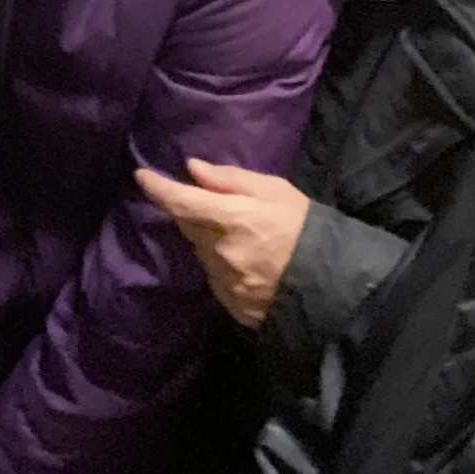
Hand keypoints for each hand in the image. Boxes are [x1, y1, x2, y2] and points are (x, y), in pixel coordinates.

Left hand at [134, 158, 312, 329]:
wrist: (332, 286)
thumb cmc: (306, 228)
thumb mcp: (275, 191)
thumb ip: (231, 180)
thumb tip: (193, 169)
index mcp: (230, 219)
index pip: (180, 202)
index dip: (157, 188)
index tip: (142, 176)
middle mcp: (219, 252)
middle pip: (189, 226)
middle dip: (193, 213)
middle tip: (213, 204)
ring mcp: (223, 281)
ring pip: (202, 252)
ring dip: (209, 240)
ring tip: (243, 237)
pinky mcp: (230, 304)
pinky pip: (215, 277)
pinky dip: (222, 265)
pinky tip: (248, 262)